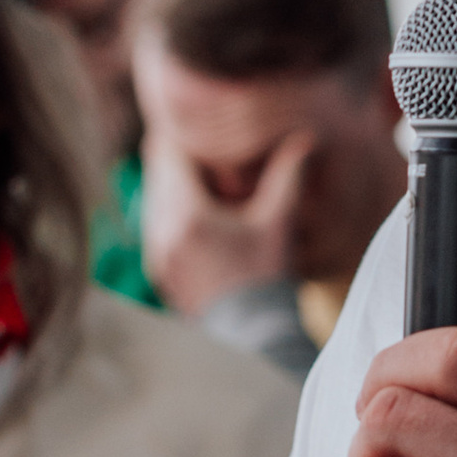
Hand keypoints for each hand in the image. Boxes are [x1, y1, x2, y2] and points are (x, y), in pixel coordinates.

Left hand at [141, 126, 313, 320]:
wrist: (253, 332)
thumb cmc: (268, 275)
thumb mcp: (279, 222)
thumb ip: (288, 176)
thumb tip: (306, 139)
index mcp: (188, 214)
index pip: (169, 154)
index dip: (183, 135)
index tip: (196, 124)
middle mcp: (162, 231)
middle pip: (154, 172)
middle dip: (174, 155)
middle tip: (195, 141)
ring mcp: (155, 252)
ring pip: (150, 196)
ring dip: (168, 181)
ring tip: (194, 172)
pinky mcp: (156, 268)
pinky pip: (152, 223)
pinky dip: (167, 208)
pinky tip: (190, 207)